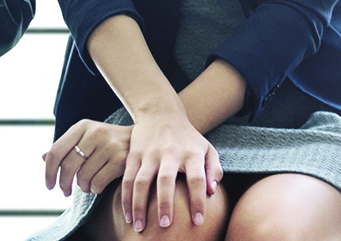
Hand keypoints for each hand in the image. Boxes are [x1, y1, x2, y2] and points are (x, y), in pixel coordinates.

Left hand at [43, 120, 130, 195]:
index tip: (49, 186)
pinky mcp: (121, 159)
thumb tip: (43, 158)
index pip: (55, 152)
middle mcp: (95, 132)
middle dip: (63, 184)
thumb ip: (66, 147)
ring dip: (82, 187)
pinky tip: (98, 186)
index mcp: (82, 126)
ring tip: (86, 186)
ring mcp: (110, 145)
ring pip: (83, 177)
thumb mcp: (86, 138)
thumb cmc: (108, 142)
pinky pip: (97, 182)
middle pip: (68, 166)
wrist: (143, 139)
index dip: (48, 172)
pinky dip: (94, 189)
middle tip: (64, 191)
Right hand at [119, 110, 220, 229]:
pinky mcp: (133, 155)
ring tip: (139, 227)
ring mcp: (149, 154)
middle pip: (166, 180)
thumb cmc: (188, 138)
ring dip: (139, 206)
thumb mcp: (207, 149)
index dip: (198, 199)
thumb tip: (212, 191)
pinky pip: (127, 180)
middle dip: (165, 204)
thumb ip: (214, 169)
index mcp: (191, 153)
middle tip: (165, 226)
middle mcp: (170, 153)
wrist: (161, 113)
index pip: (197, 178)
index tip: (199, 220)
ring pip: (141, 182)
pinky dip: (126, 199)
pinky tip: (128, 216)